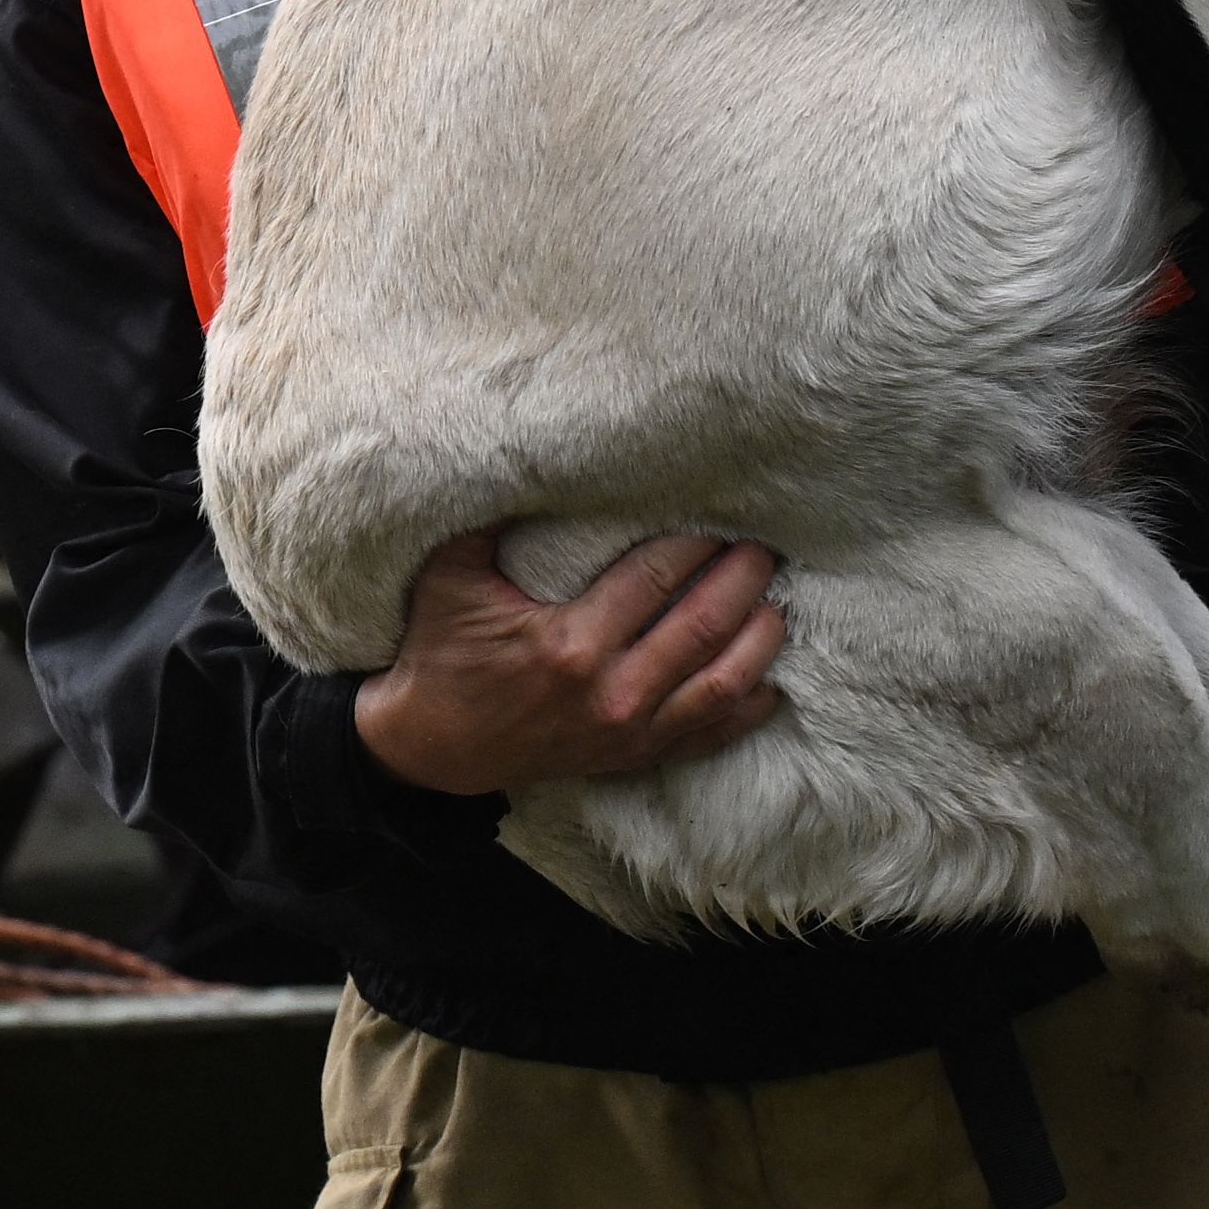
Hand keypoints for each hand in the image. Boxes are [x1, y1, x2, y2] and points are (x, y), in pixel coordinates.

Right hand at [351, 528, 784, 798]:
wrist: (432, 746)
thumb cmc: (442, 651)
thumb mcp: (450, 575)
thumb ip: (488, 517)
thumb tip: (524, 451)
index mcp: (570, 643)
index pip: (658, 577)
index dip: (698, 542)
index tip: (722, 512)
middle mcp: (611, 692)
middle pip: (705, 626)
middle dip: (744, 579)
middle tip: (766, 545)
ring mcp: (629, 732)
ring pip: (723, 683)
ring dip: (760, 639)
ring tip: (777, 598)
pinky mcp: (635, 756)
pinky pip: (711, 734)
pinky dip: (750, 705)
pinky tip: (772, 676)